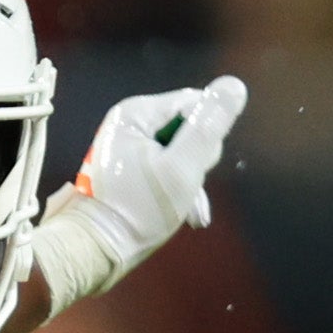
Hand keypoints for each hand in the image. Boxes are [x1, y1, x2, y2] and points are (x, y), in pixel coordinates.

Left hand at [27, 76, 246, 311]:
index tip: (200, 166)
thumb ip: (209, 126)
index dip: (207, 134)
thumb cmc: (140, 208)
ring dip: (190, 178)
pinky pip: (165, 166)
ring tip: (187, 207)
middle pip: (187, 126)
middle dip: (197, 159)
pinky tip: (185, 211)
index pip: (193, 103)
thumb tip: (235, 85)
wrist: (97, 248)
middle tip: (187, 188)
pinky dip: (177, 186)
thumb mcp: (182, 168)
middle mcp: (129, 121)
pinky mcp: (129, 166)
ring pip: (180, 150)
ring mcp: (128, 145)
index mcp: (136, 112)